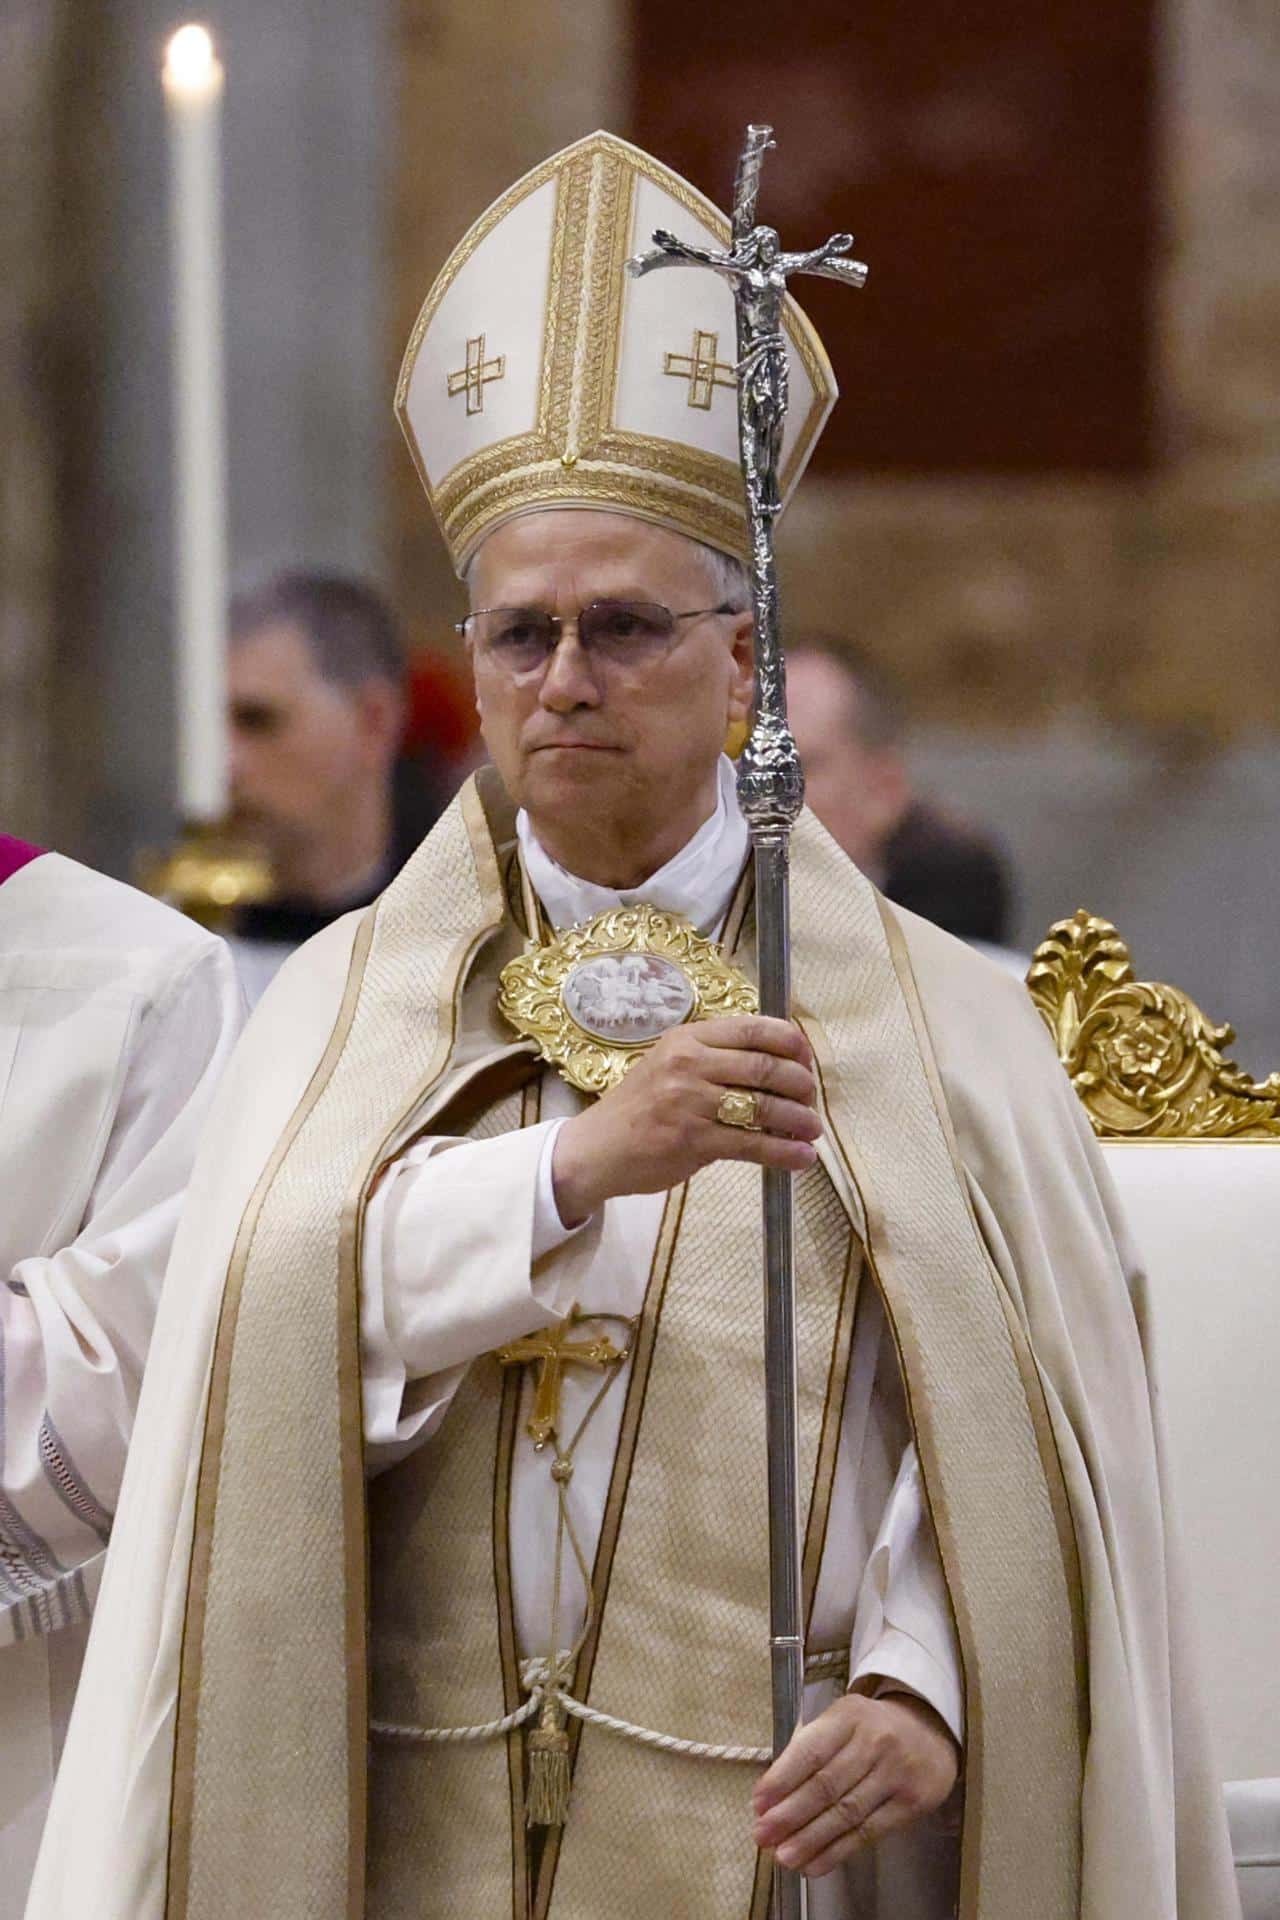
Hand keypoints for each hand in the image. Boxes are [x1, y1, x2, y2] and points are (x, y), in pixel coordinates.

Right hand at [551, 1014, 819, 1223]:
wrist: (596, 1149)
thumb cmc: (639, 1107)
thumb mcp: (668, 1065)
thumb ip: (714, 1060)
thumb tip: (776, 1066)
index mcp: (686, 1039)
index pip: (752, 1028)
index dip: (790, 1042)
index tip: (807, 1058)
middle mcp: (688, 1065)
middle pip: (764, 1066)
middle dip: (800, 1083)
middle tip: (812, 1097)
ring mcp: (689, 1103)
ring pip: (763, 1106)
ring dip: (798, 1119)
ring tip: (813, 1128)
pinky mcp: (692, 1141)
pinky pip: (751, 1144)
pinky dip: (783, 1152)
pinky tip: (801, 1157)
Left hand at [752, 1690, 959, 1878]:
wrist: (929, 1731)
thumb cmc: (870, 1728)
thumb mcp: (840, 1721)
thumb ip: (807, 1748)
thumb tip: (771, 1795)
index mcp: (849, 1715)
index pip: (811, 1750)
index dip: (783, 1779)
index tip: (758, 1803)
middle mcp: (875, 1741)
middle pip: (827, 1785)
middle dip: (790, 1814)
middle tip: (763, 1836)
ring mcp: (897, 1773)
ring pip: (847, 1813)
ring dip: (811, 1839)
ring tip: (784, 1856)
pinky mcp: (912, 1803)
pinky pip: (869, 1832)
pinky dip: (838, 1851)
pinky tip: (815, 1864)